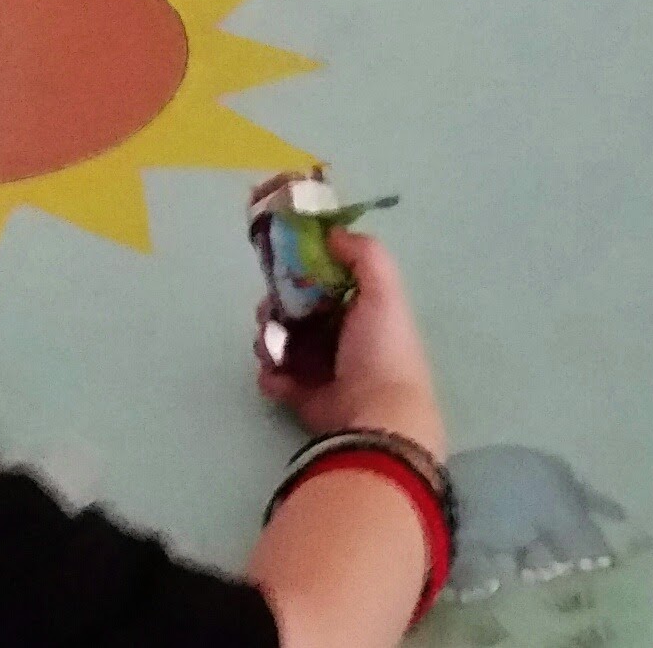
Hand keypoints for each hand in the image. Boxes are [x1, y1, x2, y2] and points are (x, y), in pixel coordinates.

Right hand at [257, 229, 445, 461]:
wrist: (376, 419)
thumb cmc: (381, 350)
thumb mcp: (384, 292)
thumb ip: (363, 254)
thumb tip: (332, 233)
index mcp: (362, 309)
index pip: (325, 280)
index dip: (301, 269)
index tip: (281, 263)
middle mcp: (342, 336)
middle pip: (295, 308)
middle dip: (275, 305)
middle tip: (269, 311)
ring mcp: (322, 369)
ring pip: (281, 339)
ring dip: (268, 338)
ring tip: (271, 348)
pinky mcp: (304, 398)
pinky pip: (276, 376)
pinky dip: (270, 373)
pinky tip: (276, 375)